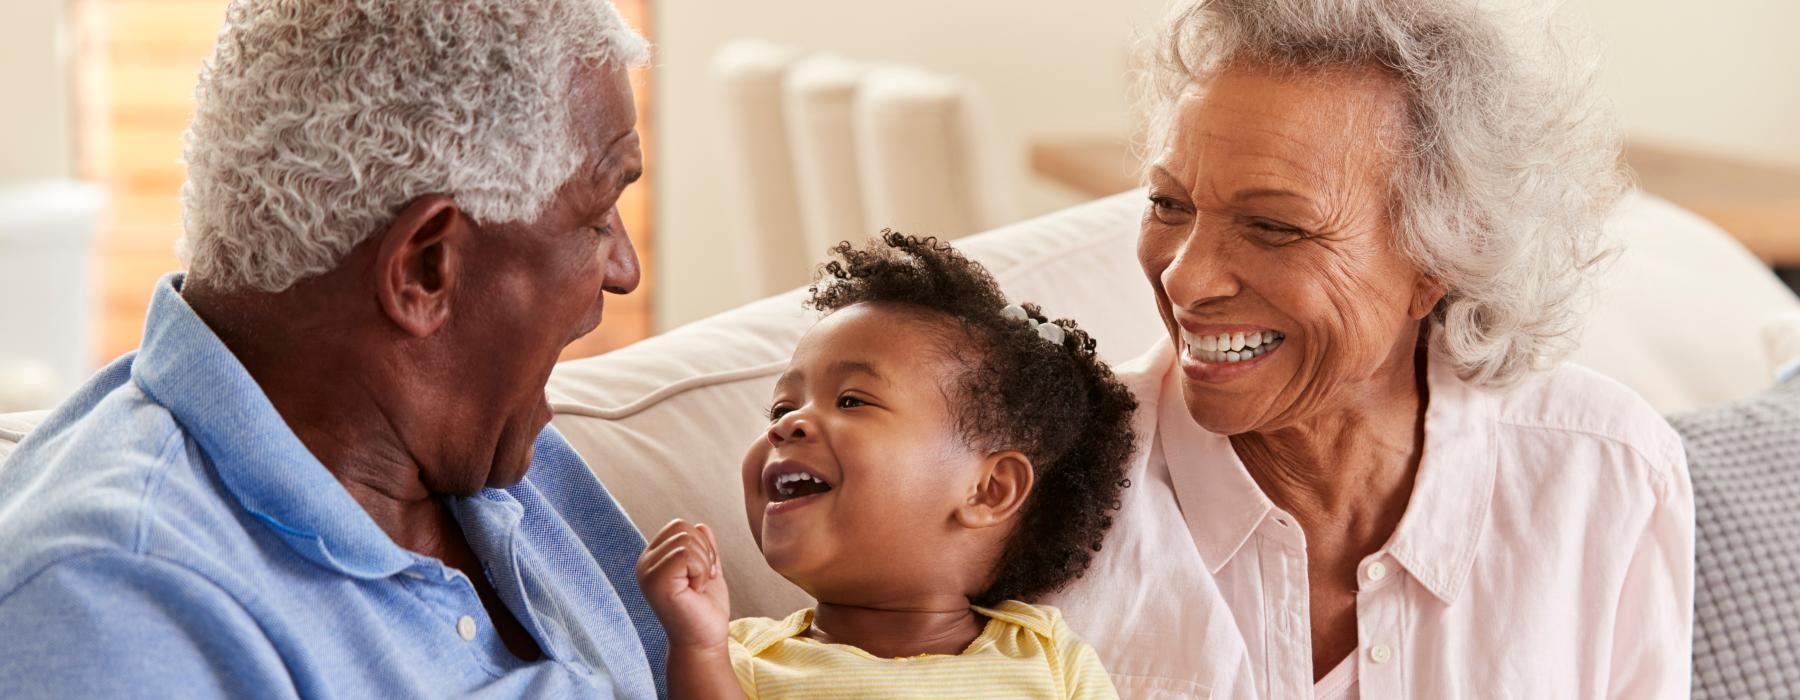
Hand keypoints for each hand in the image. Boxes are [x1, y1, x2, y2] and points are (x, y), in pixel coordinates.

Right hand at [636, 519, 731, 649]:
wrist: (703, 641)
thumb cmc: (704, 610)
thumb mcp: (706, 569)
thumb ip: (703, 547)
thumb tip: (701, 525)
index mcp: (653, 559)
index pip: (679, 526)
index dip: (701, 545)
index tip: (701, 573)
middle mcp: (644, 563)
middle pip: (682, 528)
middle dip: (704, 553)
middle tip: (700, 581)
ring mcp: (647, 572)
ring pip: (686, 540)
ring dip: (704, 564)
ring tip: (696, 587)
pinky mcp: (656, 582)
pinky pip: (686, 554)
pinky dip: (701, 571)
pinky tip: (695, 591)